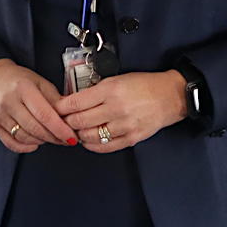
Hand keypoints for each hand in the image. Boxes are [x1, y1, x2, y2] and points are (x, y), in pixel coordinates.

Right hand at [0, 58, 77, 152]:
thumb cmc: (22, 81)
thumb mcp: (42, 83)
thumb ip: (56, 100)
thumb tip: (72, 117)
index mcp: (23, 88)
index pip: (44, 114)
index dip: (60, 128)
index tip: (71, 136)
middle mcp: (9, 102)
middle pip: (35, 128)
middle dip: (54, 137)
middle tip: (66, 139)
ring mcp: (1, 116)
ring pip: (25, 138)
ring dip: (43, 141)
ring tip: (52, 136)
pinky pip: (13, 144)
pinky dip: (27, 147)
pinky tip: (36, 141)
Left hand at [55, 71, 187, 152]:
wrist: (170, 96)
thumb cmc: (144, 85)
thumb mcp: (117, 79)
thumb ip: (96, 91)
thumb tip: (74, 101)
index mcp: (110, 89)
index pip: (75, 103)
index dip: (61, 108)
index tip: (56, 109)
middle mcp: (116, 108)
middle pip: (79, 121)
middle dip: (67, 122)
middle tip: (62, 121)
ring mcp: (123, 125)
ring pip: (89, 136)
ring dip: (78, 135)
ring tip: (76, 130)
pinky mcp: (131, 138)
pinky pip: (104, 147)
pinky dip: (92, 145)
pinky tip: (89, 140)